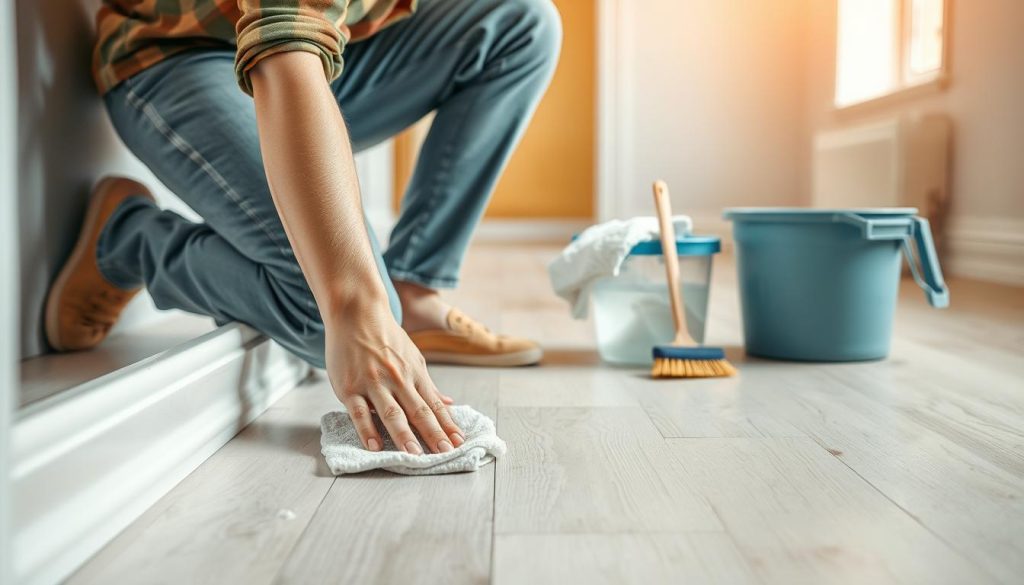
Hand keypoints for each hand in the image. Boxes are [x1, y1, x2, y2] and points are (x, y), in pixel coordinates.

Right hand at [325, 300, 463, 453]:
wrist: (355, 312)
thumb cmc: (385, 336)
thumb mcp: (413, 357)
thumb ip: (428, 384)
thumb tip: (449, 403)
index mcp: (414, 374)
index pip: (434, 404)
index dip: (447, 424)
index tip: (459, 442)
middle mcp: (397, 379)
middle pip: (419, 411)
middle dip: (433, 434)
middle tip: (445, 454)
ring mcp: (373, 383)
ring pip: (391, 413)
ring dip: (404, 436)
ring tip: (414, 456)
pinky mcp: (349, 387)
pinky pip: (359, 412)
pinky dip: (367, 430)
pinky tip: (375, 446)